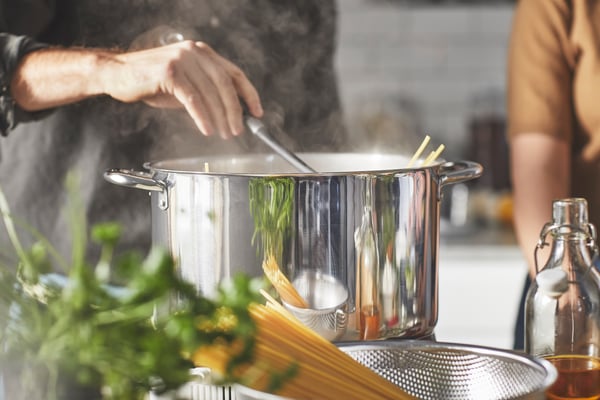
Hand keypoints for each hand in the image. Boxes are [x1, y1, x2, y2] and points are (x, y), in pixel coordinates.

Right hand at [106, 40, 262, 137]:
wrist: (117, 74)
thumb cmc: (151, 82)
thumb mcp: (185, 85)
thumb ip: (206, 92)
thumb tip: (230, 112)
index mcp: (203, 53)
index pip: (234, 73)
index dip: (249, 94)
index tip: (257, 112)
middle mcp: (195, 52)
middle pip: (225, 83)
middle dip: (235, 110)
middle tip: (239, 130)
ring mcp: (182, 59)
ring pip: (210, 93)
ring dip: (220, 117)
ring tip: (225, 134)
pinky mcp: (169, 72)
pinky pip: (192, 98)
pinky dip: (202, 116)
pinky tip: (207, 129)